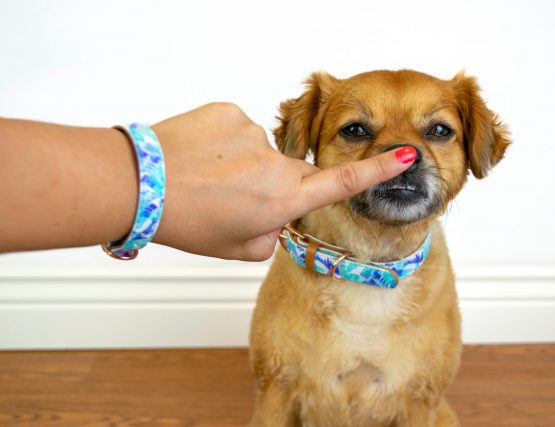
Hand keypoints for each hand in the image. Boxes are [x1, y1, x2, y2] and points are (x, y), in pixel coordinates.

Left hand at [152, 103, 414, 259]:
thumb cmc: (187, 222)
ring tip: (206, 179)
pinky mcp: (229, 112)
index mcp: (284, 201)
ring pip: (260, 153)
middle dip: (270, 187)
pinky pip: (237, 131)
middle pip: (291, 173)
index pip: (343, 183)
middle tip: (230, 199)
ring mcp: (254, 135)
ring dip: (241, 166)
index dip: (379, 171)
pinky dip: (223, 144)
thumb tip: (277, 219)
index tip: (405, 156)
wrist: (140, 185)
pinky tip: (199, 157)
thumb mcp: (238, 249)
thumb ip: (271, 236)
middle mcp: (276, 166)